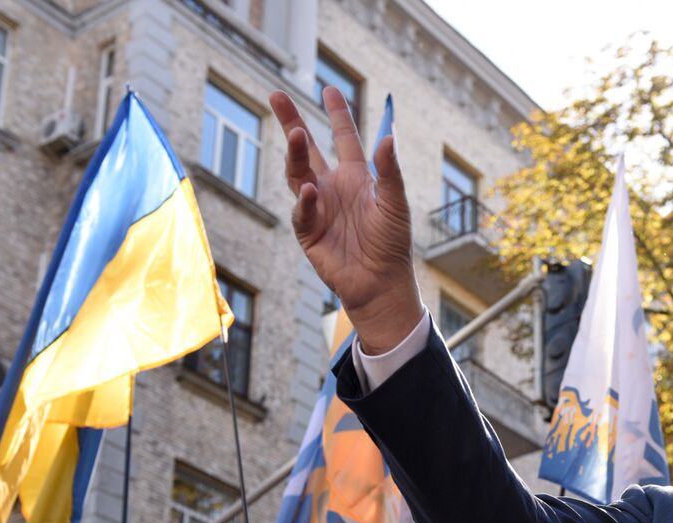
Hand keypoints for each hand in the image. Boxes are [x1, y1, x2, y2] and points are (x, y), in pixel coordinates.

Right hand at [270, 87, 421, 352]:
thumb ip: (389, 173)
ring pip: (297, 173)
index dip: (337, 114)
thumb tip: (388, 138)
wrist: (381, 283)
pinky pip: (303, 211)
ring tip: (295, 134)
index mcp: (354, 177)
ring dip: (295, 154)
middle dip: (292, 122)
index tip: (328, 89)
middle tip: (277, 95)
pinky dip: (306, 202)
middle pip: (307, 149)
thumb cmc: (392, 244)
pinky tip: (312, 192)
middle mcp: (332, 188)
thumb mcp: (395, 204)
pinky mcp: (308, 231)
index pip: (343, 139)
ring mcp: (317, 208)